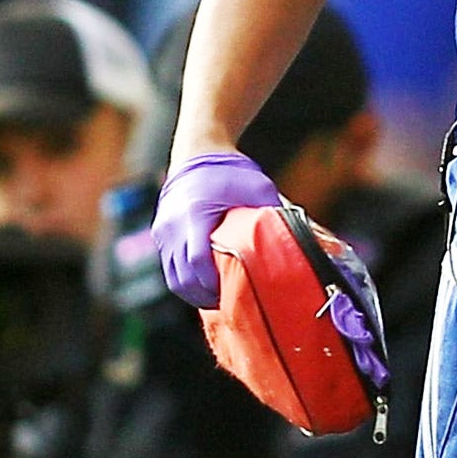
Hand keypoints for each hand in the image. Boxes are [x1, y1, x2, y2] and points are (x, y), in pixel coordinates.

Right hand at [152, 151, 280, 307]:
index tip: (234, 293)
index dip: (213, 283)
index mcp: (193, 215)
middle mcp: (172, 227)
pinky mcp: (161, 236)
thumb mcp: (258, 189)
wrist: (199, 152)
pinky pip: (171, 269)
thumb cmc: (232, 170)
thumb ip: (271, 216)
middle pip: (183, 278)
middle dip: (207, 295)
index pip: (196, 262)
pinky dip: (188, 282)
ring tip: (222, 300)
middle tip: (233, 305)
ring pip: (175, 279)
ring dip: (196, 293)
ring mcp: (163, 233)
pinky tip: (208, 287)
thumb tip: (295, 244)